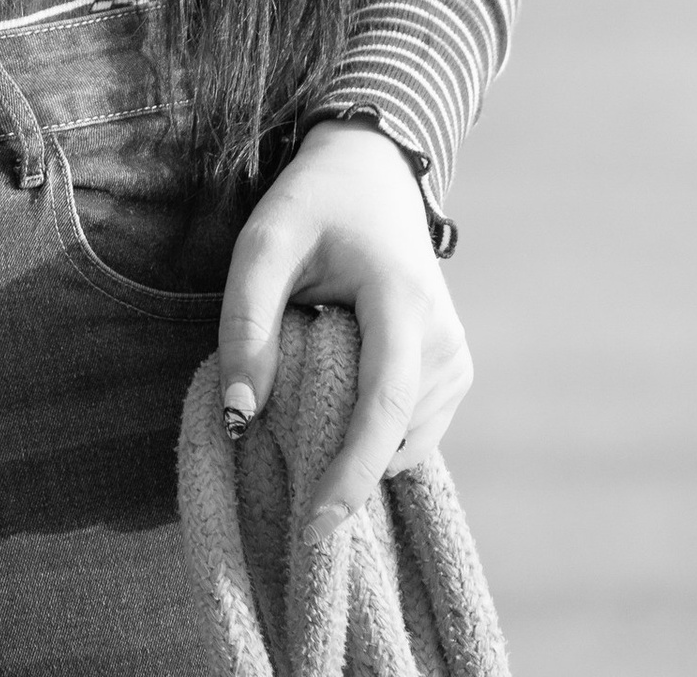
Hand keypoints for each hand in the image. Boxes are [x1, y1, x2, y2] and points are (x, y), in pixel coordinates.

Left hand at [216, 123, 470, 528]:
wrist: (373, 173)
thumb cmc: (313, 205)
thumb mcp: (264, 244)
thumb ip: (246, 325)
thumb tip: (239, 416)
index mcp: (402, 300)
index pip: (384, 405)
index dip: (351, 472)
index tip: (315, 523)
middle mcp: (444, 337)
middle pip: (392, 433)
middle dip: (340, 464)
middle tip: (282, 447)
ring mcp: (457, 357)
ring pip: (404, 442)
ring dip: (354, 446)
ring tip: (307, 392)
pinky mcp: (454, 371)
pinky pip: (413, 432)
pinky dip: (373, 438)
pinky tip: (336, 404)